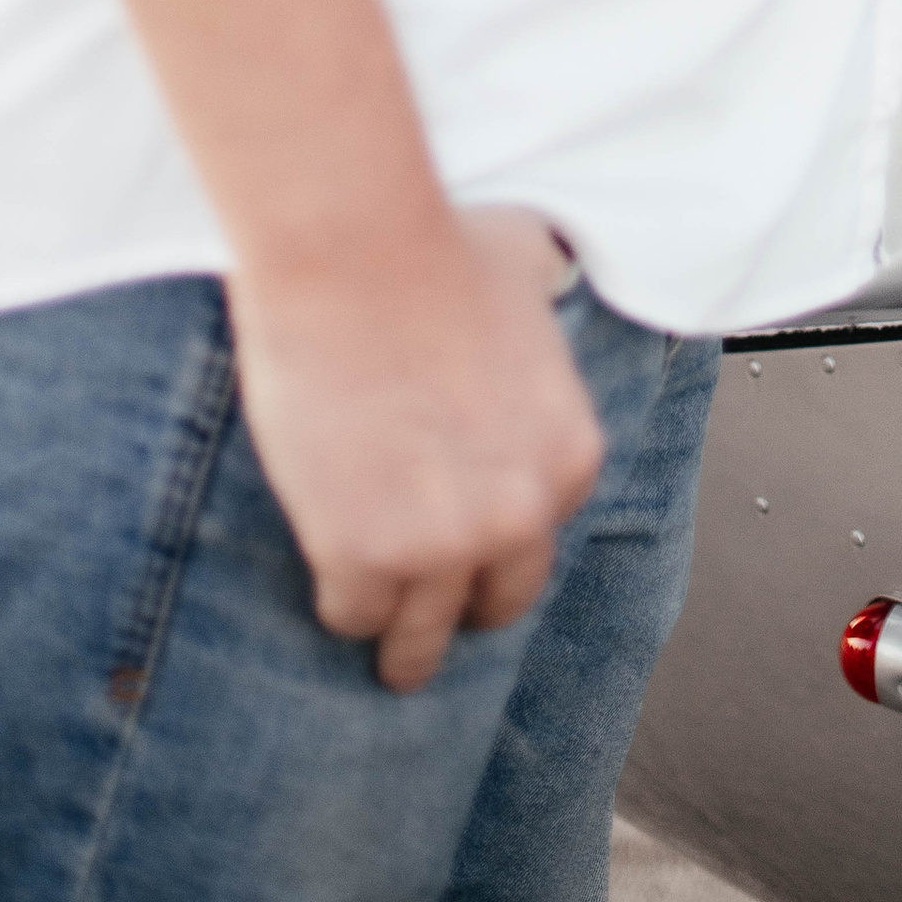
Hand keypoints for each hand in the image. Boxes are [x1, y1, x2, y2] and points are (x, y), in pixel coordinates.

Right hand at [228, 204, 601, 693]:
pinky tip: (332, 586)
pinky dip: (341, 603)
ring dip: (403, 646)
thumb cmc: (437, 245)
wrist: (356, 250)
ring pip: (421, 635)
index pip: (540, 532)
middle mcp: (520, 513)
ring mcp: (441, 543)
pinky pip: (353, 614)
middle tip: (433, 619)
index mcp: (569, 456)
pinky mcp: (361, 556)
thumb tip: (553, 272)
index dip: (499, 535)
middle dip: (463, 607)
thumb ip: (548, 292)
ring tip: (387, 655)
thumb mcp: (533, 269)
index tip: (472, 539)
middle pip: (495, 600)